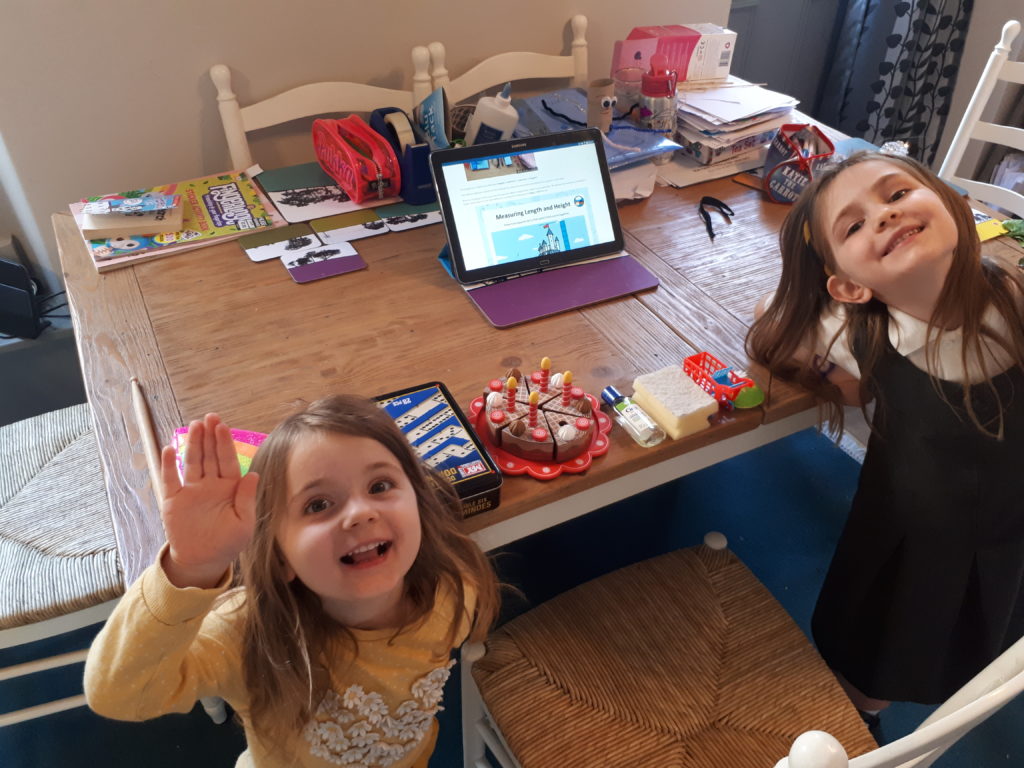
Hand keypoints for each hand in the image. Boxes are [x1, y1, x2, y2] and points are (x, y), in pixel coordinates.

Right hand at [159, 413, 258, 588]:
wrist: (202, 561)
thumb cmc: (227, 543)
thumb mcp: (243, 524)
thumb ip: (246, 499)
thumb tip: (253, 475)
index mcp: (229, 488)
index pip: (227, 461)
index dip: (225, 444)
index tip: (222, 426)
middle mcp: (210, 485)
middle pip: (209, 456)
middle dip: (210, 436)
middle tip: (210, 417)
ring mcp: (191, 491)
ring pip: (192, 462)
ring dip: (192, 444)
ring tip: (194, 426)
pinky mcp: (173, 501)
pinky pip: (169, 480)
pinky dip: (168, 465)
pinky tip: (169, 449)